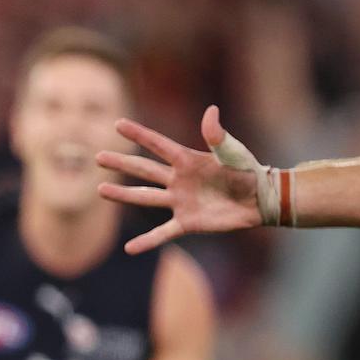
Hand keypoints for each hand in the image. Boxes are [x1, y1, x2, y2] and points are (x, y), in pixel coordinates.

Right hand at [96, 105, 261, 253]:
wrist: (260, 200)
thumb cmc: (248, 172)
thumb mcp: (233, 152)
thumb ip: (217, 136)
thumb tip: (211, 111)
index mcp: (187, 160)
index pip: (158, 145)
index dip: (139, 134)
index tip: (118, 124)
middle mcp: (178, 180)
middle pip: (143, 170)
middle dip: (121, 163)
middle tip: (98, 157)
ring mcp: (179, 202)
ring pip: (145, 197)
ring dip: (123, 195)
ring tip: (101, 189)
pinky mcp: (187, 223)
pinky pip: (162, 232)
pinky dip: (146, 241)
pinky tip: (129, 248)